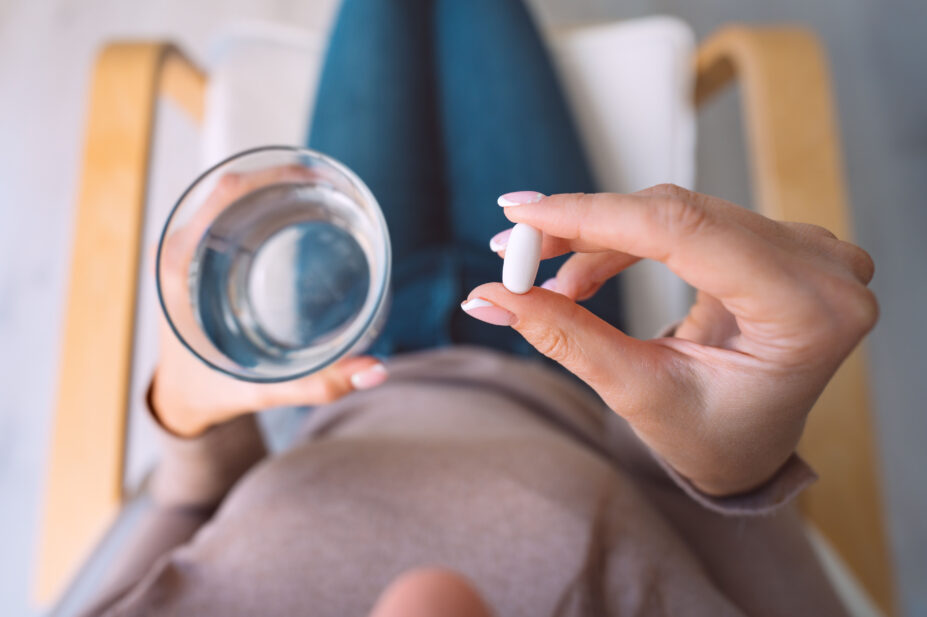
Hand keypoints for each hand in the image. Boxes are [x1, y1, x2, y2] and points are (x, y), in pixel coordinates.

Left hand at [152, 168, 387, 437]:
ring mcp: (185, 249)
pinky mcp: (198, 255)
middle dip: (285, 179)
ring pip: (232, 197)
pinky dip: (267, 206)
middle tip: (334, 189)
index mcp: (180, 268)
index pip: (225, 195)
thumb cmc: (211, 393)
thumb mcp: (264, 390)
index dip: (273, 175)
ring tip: (325, 195)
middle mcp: (178, 249)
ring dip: (276, 189)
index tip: (320, 178)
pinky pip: (230, 214)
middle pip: (232, 188)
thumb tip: (377, 370)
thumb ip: (320, 383)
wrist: (178, 401)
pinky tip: (303, 211)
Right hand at [466, 185, 876, 494]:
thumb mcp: (638, 392)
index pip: (682, 231)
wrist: (754, 448)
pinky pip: (685, 223)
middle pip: (677, 215)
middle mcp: (820, 267)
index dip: (591, 216)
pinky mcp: (776, 243)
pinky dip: (626, 241)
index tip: (520, 217)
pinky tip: (582, 274)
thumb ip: (565, 335)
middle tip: (512, 247)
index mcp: (806, 311)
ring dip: (599, 236)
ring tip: (543, 278)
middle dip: (583, 225)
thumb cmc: (712, 436)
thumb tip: (487, 295)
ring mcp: (804, 249)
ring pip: (675, 213)